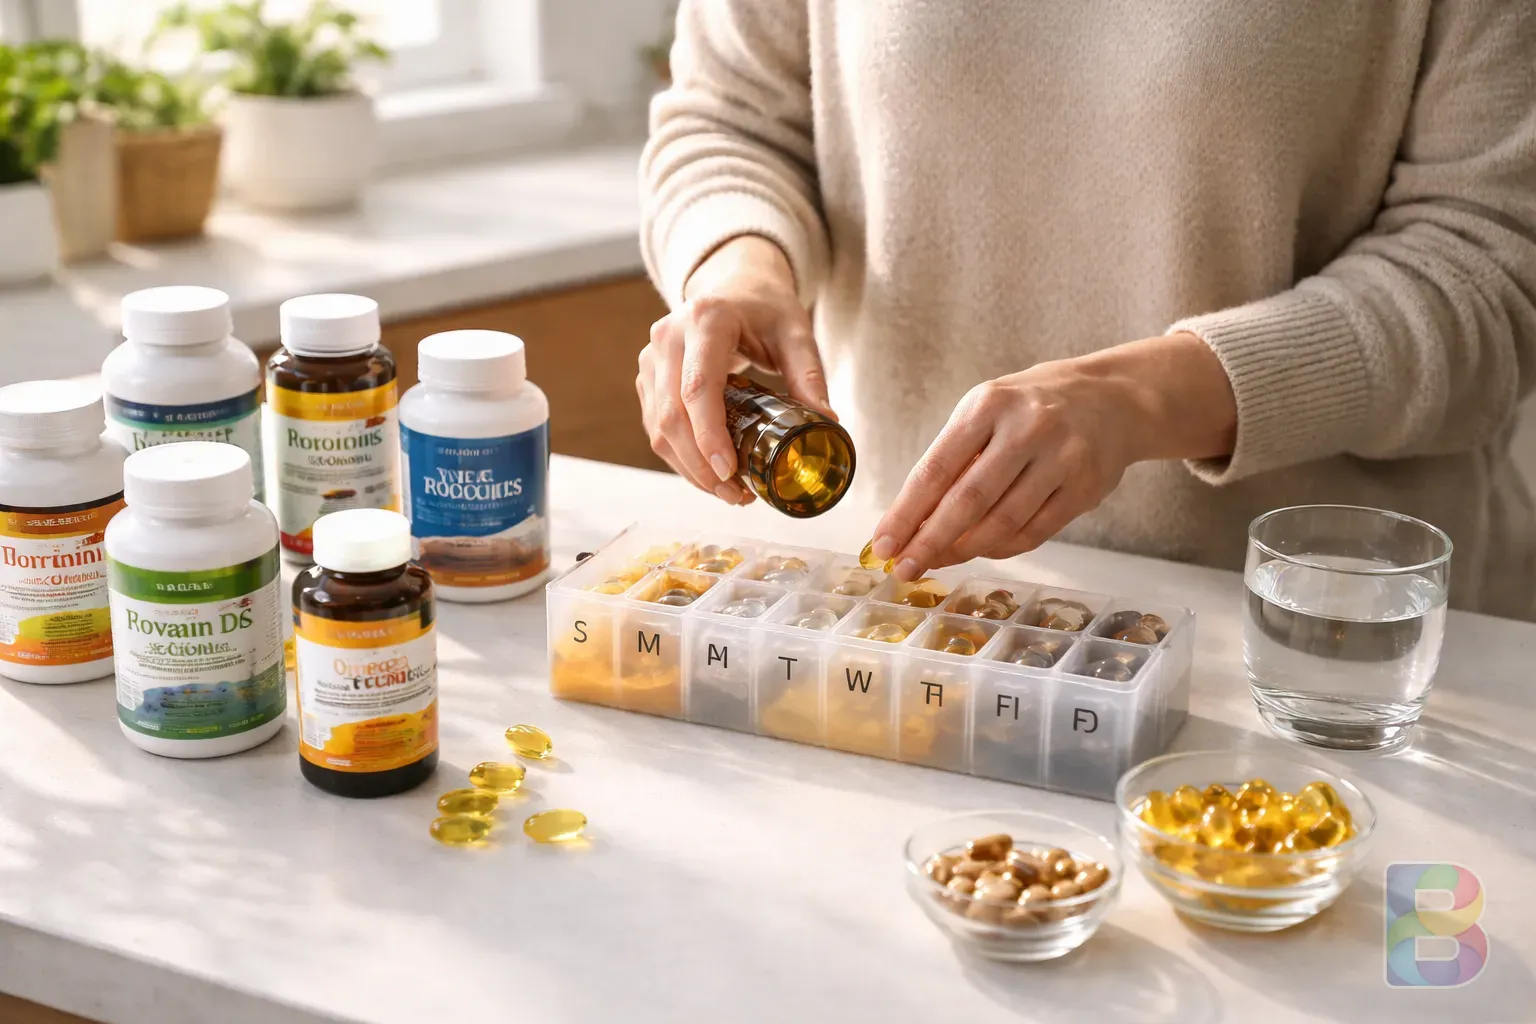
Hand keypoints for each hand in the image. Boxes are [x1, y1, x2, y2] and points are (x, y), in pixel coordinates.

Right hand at [638, 235, 834, 503]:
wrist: (733, 286)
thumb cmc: (766, 309)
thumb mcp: (796, 333)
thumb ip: (809, 375)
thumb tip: (827, 424)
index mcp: (705, 320)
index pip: (698, 388)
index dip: (709, 436)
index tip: (730, 472)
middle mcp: (668, 337)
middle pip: (672, 415)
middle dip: (702, 465)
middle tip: (738, 496)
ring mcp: (651, 357)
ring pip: (658, 427)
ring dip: (690, 469)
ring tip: (729, 493)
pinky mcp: (647, 377)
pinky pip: (656, 427)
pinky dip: (680, 458)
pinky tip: (709, 475)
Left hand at [869, 333, 1237, 578]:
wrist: (1111, 398)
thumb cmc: (1029, 409)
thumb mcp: (985, 413)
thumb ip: (952, 462)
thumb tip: (909, 524)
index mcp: (988, 405)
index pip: (936, 468)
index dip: (906, 512)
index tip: (883, 544)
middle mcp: (1027, 428)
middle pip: (968, 500)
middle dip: (930, 541)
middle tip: (905, 568)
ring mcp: (1061, 458)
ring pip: (1003, 522)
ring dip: (965, 550)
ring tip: (938, 561)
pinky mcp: (1085, 487)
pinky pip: (1035, 532)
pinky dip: (1002, 548)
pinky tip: (981, 551)